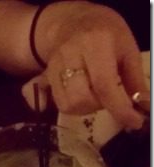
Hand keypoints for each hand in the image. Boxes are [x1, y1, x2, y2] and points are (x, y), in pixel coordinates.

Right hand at [22, 4, 145, 129]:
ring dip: (85, 108)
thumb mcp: (127, 49)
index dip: (119, 107)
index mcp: (96, 44)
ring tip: (94, 96)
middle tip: (108, 97)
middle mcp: (71, 55)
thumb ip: (134, 80)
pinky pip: (56, 103)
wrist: (70, 23)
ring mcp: (54, 68)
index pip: (104, 84)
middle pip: (81, 99)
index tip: (134, 121)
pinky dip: (71, 107)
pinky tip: (80, 97)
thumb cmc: (104, 34)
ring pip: (67, 105)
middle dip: (99, 106)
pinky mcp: (45, 78)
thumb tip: (143, 108)